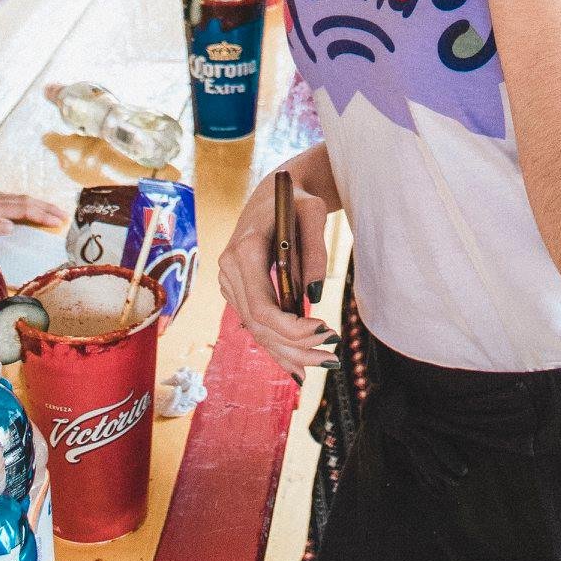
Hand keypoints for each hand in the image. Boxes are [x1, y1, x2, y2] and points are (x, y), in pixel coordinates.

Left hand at [0, 187, 67, 239]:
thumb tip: (11, 225)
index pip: (22, 208)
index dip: (42, 213)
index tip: (60, 220)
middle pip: (22, 200)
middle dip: (44, 207)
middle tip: (63, 214)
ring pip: (13, 198)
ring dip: (32, 204)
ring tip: (46, 210)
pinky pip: (3, 198)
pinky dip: (17, 203)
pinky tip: (14, 206)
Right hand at [218, 172, 335, 377]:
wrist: (273, 193)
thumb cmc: (297, 199)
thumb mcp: (314, 213)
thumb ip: (315, 251)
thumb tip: (314, 297)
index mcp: (244, 251)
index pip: (262, 307)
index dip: (291, 329)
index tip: (325, 332)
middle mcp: (229, 269)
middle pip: (259, 325)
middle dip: (295, 347)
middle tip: (331, 357)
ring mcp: (230, 282)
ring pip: (256, 330)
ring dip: (288, 353)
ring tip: (323, 364)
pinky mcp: (237, 290)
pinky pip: (256, 324)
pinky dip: (277, 346)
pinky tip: (299, 367)